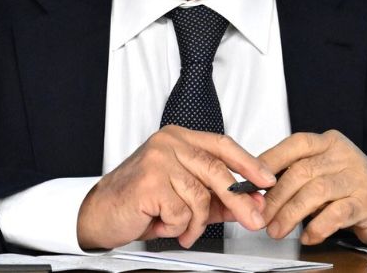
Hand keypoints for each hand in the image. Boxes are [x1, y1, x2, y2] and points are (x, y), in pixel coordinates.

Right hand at [77, 126, 276, 249]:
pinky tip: (162, 224)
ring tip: (182, 228)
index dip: (248, 163)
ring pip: (200, 197)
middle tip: (253, 219)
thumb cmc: (139, 201)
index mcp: (178, 138)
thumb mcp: (183, 196)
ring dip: (195, 222)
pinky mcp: (149, 182)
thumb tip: (251, 202)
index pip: (222, 145)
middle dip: (238, 200)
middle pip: (216, 170)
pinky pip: (181, 212)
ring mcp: (158, 160)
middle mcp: (168, 143)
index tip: (266, 180)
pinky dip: (177, 227)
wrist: (100, 214)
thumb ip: (217, 197)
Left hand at [259, 130, 366, 245]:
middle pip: (301, 172)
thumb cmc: (351, 185)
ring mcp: (357, 178)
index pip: (295, 144)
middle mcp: (344, 155)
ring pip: (316, 192)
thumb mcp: (324, 170)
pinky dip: (317, 227)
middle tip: (261, 216)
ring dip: (290, 214)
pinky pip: (336, 214)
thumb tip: (258, 186)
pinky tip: (307, 236)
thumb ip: (297, 173)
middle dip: (275, 197)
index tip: (250, 181)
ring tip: (277, 230)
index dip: (270, 160)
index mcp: (329, 142)